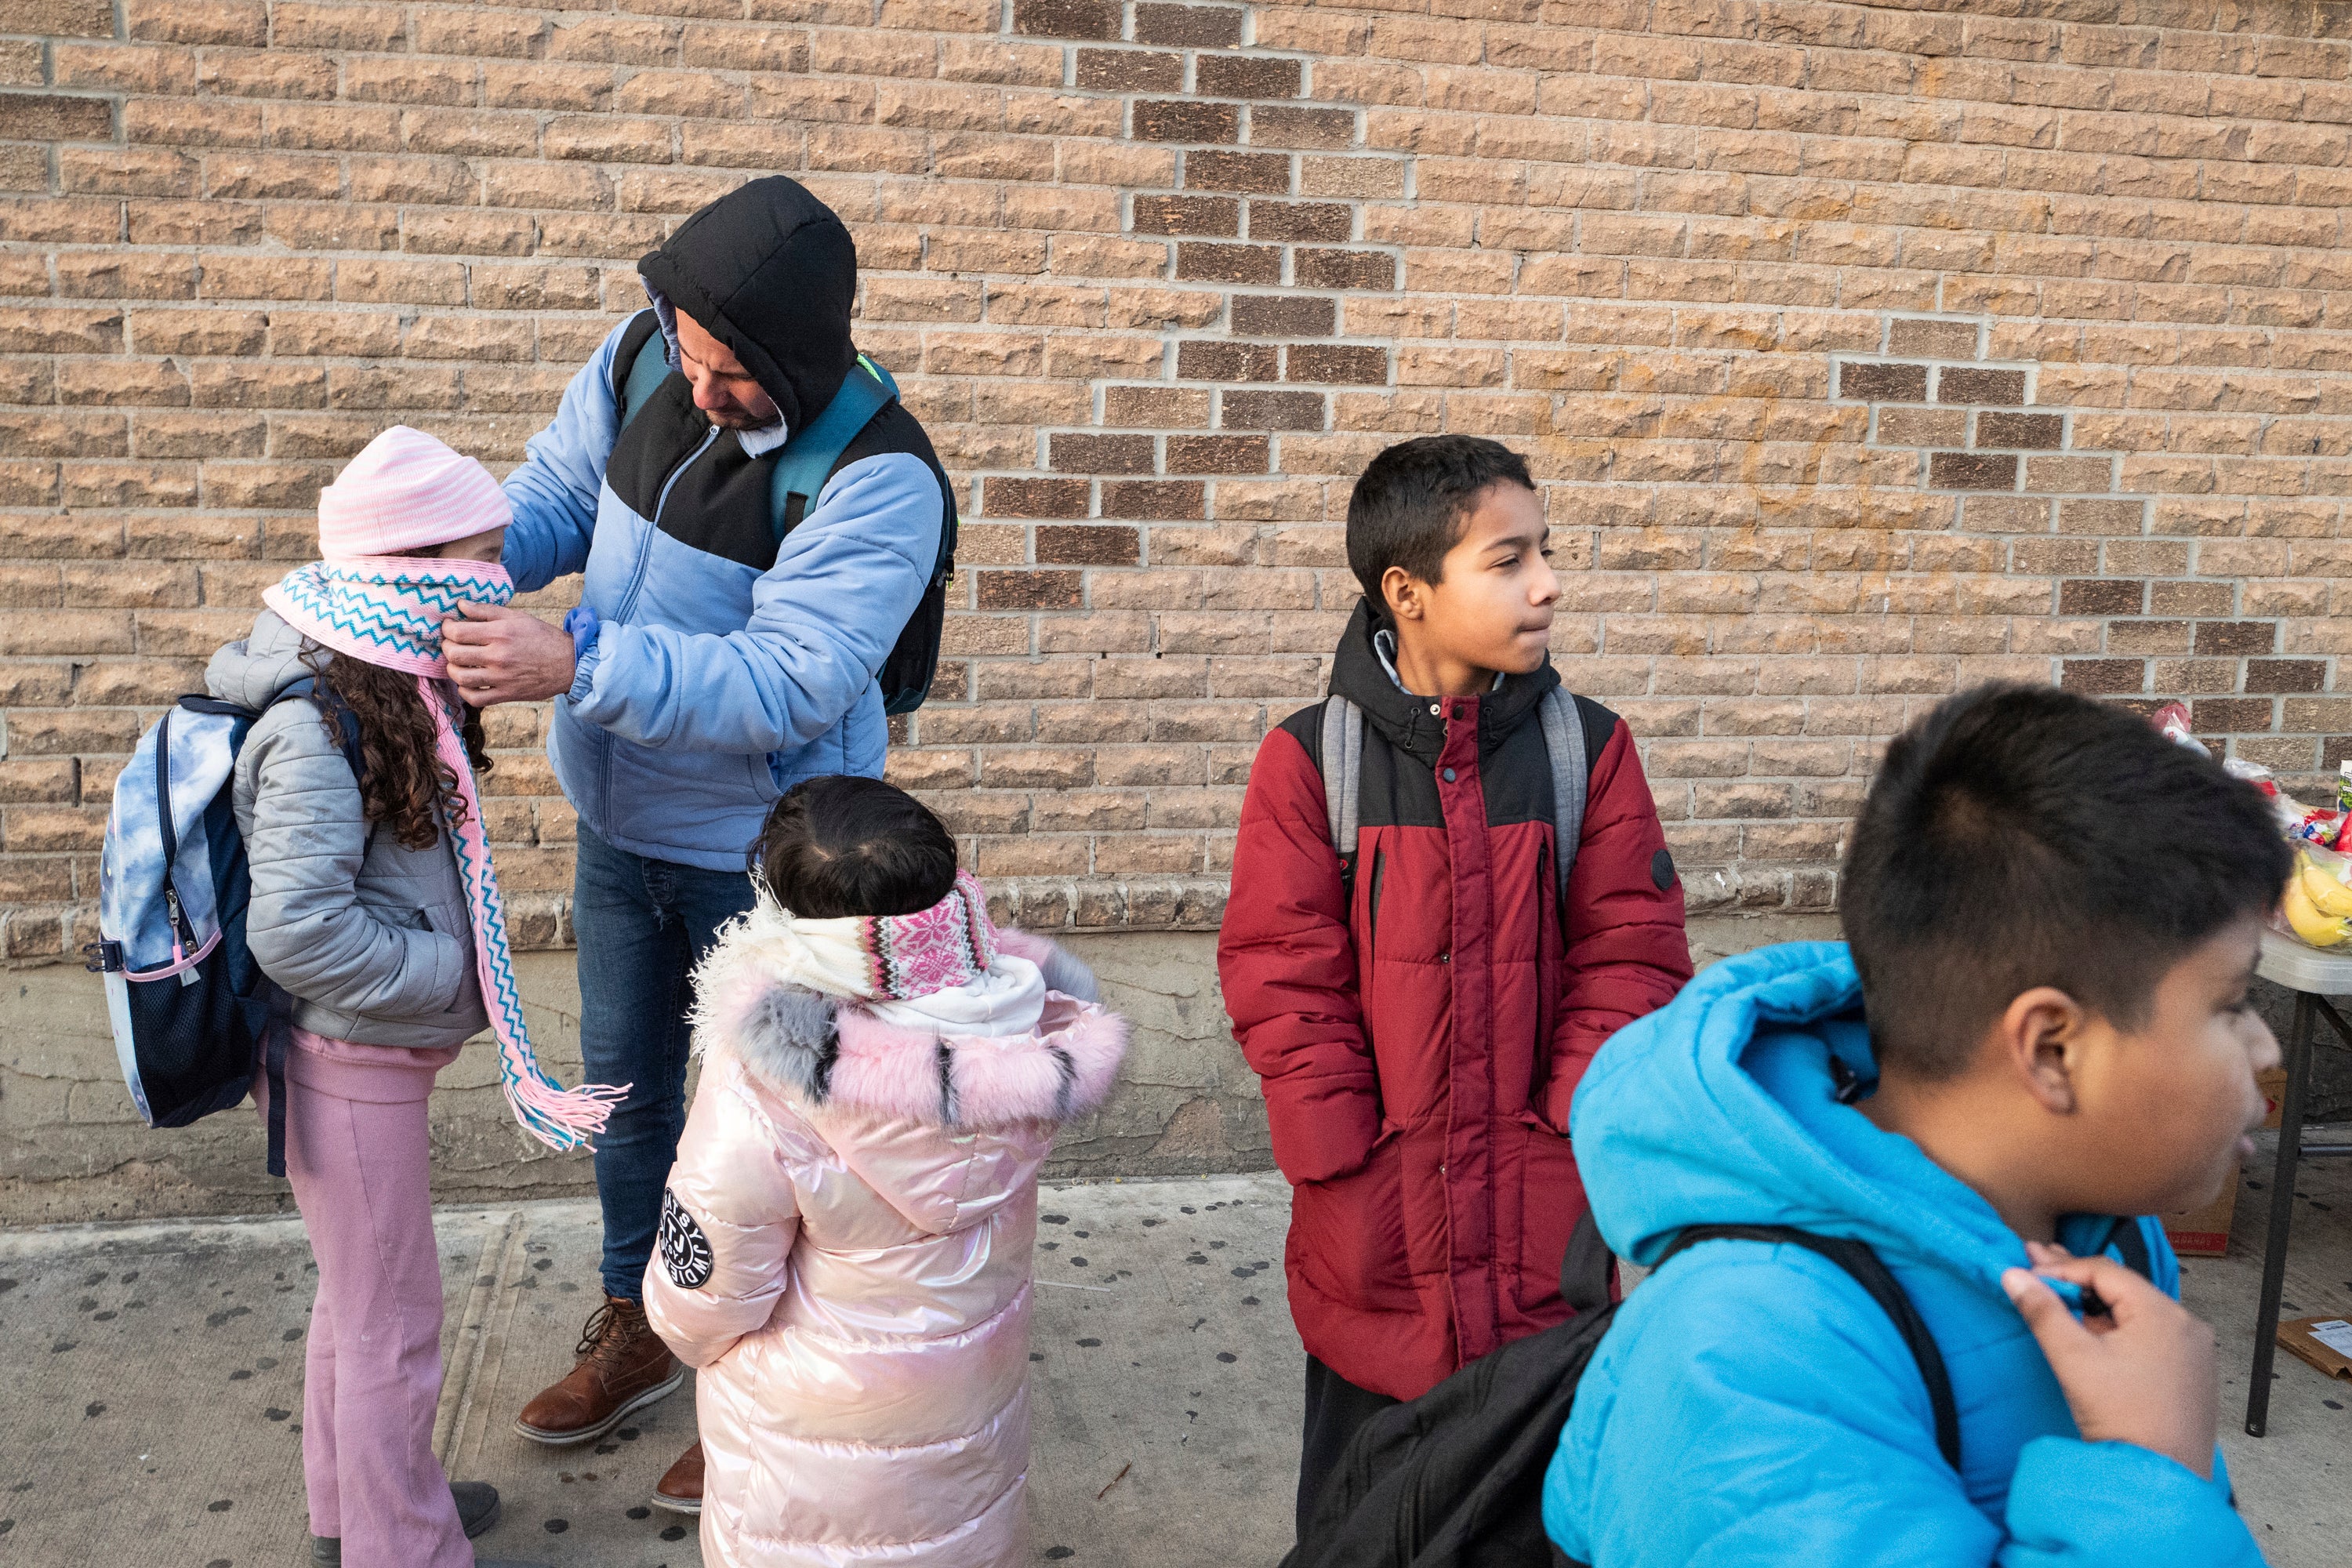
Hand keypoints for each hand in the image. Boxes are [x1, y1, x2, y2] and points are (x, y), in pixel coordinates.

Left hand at [440, 602, 575, 706]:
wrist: (568, 663)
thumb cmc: (542, 637)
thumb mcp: (517, 617)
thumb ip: (487, 610)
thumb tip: (461, 605)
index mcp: (500, 633)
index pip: (458, 632)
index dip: (447, 628)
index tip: (449, 626)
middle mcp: (498, 656)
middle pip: (454, 654)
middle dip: (446, 647)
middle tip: (451, 643)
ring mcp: (501, 678)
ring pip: (460, 677)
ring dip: (452, 669)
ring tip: (457, 663)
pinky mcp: (506, 694)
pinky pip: (475, 698)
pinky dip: (464, 691)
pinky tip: (467, 683)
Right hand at [2003, 1253, 2216, 1478]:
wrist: (2159, 1479)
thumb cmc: (2122, 1418)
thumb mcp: (2074, 1359)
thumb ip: (2042, 1311)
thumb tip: (2014, 1275)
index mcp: (2164, 1313)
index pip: (2105, 1271)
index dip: (2061, 1268)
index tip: (2028, 1272)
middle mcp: (2187, 1324)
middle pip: (2123, 1289)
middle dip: (2078, 1279)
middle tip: (2037, 1264)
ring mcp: (2194, 1350)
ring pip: (2136, 1312)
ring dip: (2097, 1305)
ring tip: (2060, 1299)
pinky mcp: (2192, 1373)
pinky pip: (2151, 1336)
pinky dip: (2120, 1328)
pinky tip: (2093, 1332)